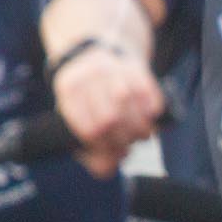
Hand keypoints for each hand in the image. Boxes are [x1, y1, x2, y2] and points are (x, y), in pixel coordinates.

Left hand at [50, 44, 162, 177]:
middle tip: (128, 146)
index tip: (113, 153)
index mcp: (68, 90)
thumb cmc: (84, 97)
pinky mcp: (134, 66)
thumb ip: (87, 149)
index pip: (89, 130)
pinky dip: (153, 110)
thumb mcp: (73, 117)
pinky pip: (149, 91)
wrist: (91, 51)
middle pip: (111, 119)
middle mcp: (88, 76)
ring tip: (141, 136)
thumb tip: (107, 169)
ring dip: (141, 129)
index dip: (105, 149)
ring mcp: (113, 68)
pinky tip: (151, 118)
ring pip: (131, 106)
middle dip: (124, 140)